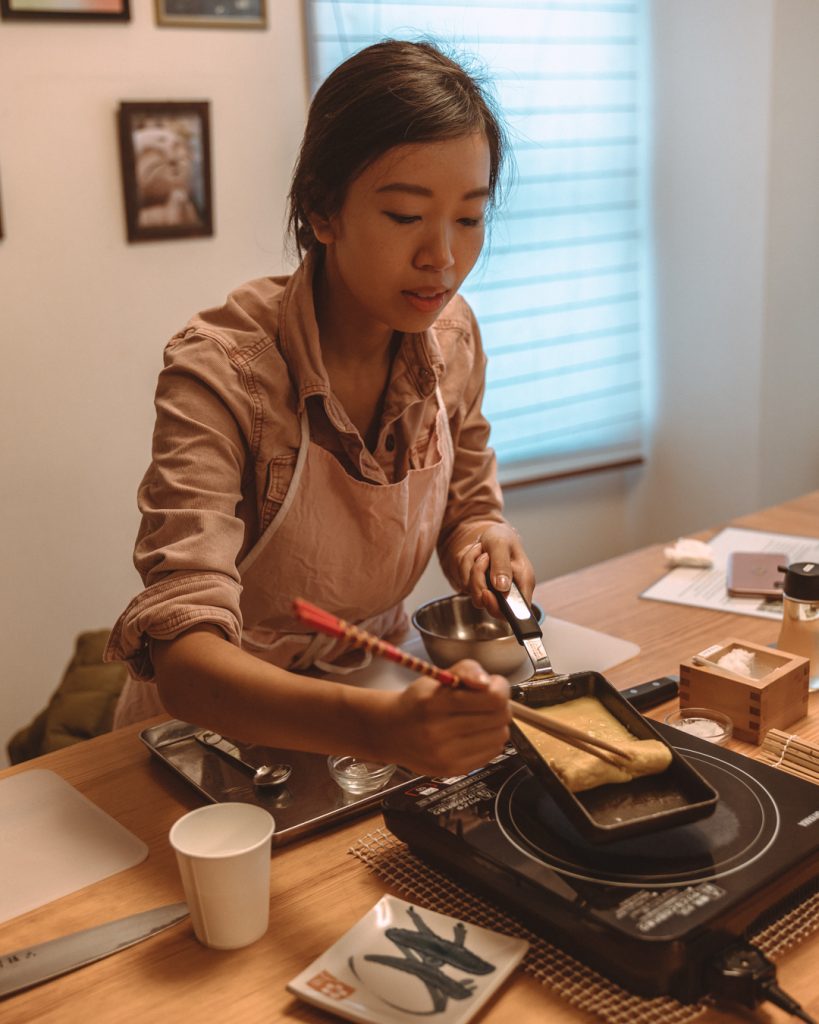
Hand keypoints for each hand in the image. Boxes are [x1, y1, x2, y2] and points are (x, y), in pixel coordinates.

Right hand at [379, 659, 510, 776]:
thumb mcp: (438, 676)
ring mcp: (446, 755)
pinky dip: (489, 740)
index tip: (493, 684)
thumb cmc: (417, 701)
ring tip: (480, 717)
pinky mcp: (453, 770)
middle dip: (500, 705)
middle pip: (500, 717)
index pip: (492, 698)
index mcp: (435, 703)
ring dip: (496, 724)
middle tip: (488, 701)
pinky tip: (475, 733)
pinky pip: (492, 753)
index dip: (500, 688)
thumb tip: (487, 683)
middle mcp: (438, 732)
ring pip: (500, 736)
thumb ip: (466, 669)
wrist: (392, 733)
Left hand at [456, 523, 534, 617]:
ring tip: (483, 553)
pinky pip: (464, 582)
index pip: (516, 611)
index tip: (486, 593)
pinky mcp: (478, 587)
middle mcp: (508, 591)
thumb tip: (502, 587)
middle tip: (483, 559)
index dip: (499, 608)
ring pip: (473, 592)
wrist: (490, 533)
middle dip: (479, 581)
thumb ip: (502, 565)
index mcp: (523, 583)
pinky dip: (466, 566)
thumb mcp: (502, 545)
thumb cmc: (502, 538)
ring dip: (472, 569)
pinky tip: (476, 556)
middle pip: (488, 604)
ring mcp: (491, 591)